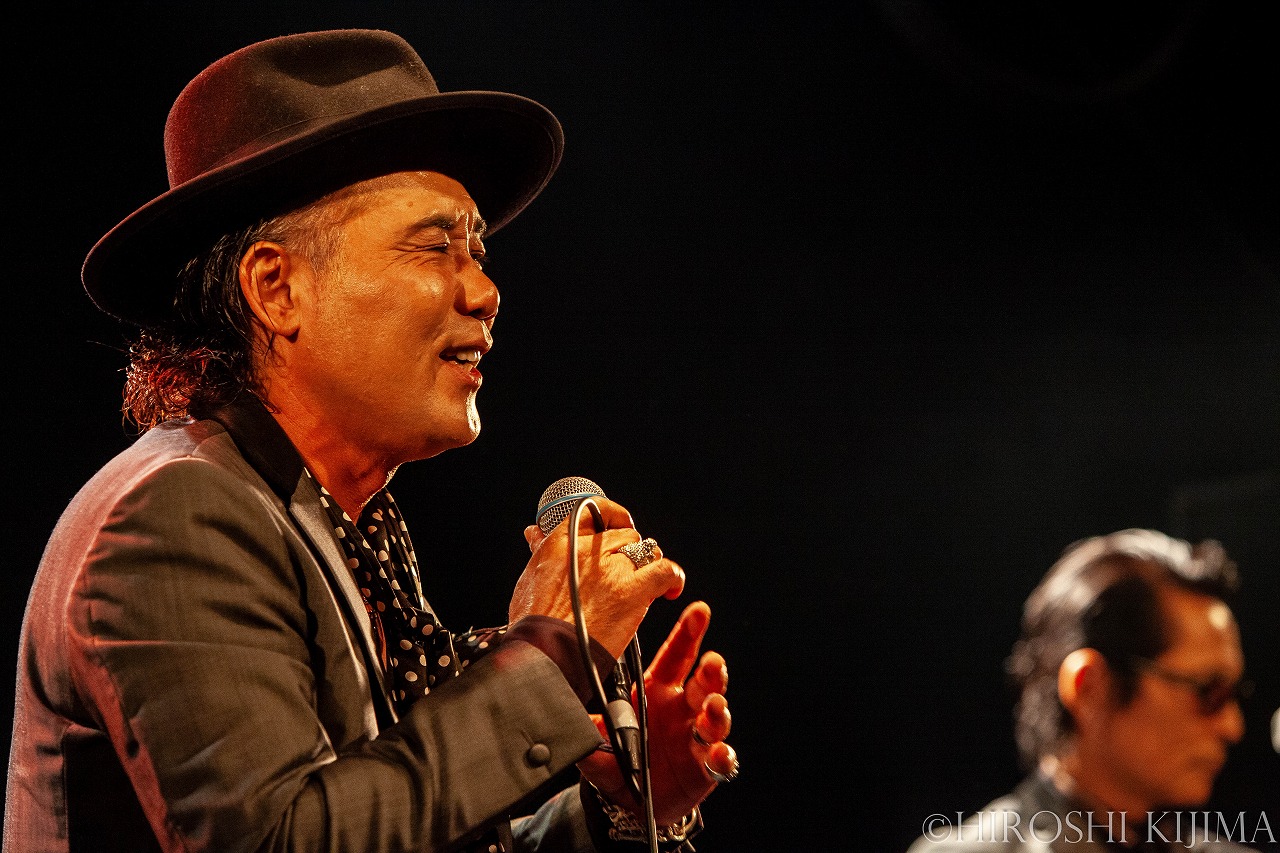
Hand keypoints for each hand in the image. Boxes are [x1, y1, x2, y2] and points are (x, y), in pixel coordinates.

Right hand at [511, 497, 684, 656]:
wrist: (545, 654)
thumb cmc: (534, 624)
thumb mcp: (529, 578)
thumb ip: (541, 552)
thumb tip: (534, 533)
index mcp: (561, 543)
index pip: (592, 511)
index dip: (610, 516)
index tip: (616, 526)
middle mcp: (589, 550)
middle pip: (623, 535)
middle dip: (628, 551)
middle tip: (626, 572)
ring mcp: (613, 568)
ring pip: (645, 550)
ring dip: (648, 564)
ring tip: (646, 582)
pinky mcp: (633, 590)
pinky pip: (665, 570)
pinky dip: (672, 577)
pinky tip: (671, 588)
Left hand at [578, 601, 736, 825]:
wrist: (628, 800)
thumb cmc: (617, 756)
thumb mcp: (597, 740)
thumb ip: (586, 730)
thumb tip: (563, 718)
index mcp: (658, 689)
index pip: (676, 654)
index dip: (688, 632)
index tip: (699, 610)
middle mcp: (682, 707)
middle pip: (703, 681)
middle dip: (711, 670)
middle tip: (711, 662)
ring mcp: (696, 735)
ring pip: (715, 716)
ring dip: (718, 710)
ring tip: (714, 706)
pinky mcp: (706, 766)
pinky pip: (720, 760)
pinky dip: (722, 757)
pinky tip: (718, 755)